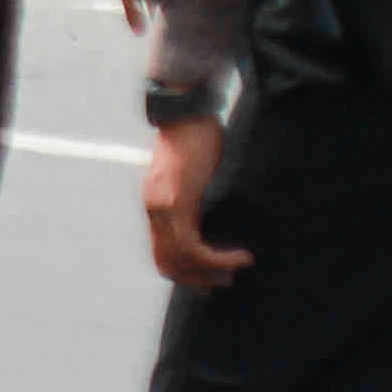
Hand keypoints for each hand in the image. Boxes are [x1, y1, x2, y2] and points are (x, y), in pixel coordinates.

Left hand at [142, 116, 252, 289]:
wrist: (186, 109)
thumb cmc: (194, 135)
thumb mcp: (193, 173)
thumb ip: (196, 198)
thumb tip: (215, 222)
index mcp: (155, 204)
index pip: (163, 254)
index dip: (185, 273)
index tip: (210, 277)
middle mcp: (154, 210)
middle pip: (168, 263)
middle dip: (197, 278)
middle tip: (223, 282)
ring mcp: (162, 207)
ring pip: (181, 259)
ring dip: (210, 271)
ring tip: (234, 271)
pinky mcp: (177, 201)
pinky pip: (192, 244)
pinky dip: (216, 257)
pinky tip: (237, 256)